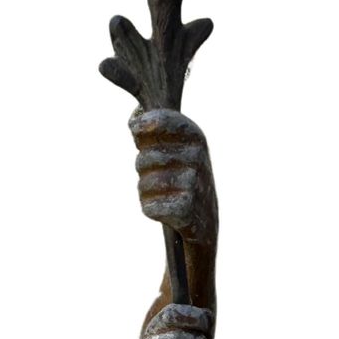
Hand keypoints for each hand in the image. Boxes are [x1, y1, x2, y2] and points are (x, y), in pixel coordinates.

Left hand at [130, 108, 216, 243]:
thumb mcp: (175, 146)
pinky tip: (166, 210)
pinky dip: (151, 209)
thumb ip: (153, 129)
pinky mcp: (186, 211)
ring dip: (146, 191)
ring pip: (144, 184)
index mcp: (196, 137)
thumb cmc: (181, 177)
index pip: (160, 120)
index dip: (142, 126)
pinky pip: (148, 207)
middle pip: (142, 158)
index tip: (136, 130)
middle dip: (142, 168)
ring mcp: (194, 184)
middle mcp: (198, 157)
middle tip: (158, 174)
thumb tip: (134, 119)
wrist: (204, 220)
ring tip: (163, 192)